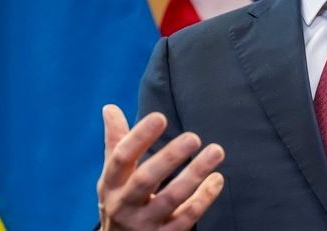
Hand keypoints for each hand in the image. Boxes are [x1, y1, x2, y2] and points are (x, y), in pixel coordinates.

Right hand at [97, 104, 224, 230]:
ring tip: (216, 151)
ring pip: (171, 200)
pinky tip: (217, 179)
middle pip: (145, 180)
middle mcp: (124, 205)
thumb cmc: (121, 201)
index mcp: (111, 184)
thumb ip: (116, 142)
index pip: (121, 158)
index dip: (138, 137)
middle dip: (169, 158)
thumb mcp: (113, 176)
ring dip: (195, 175)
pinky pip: (186, 218)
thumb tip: (109, 107)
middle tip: (193, 137)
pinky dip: (203, 198)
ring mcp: (144, 224)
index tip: (160, 117)